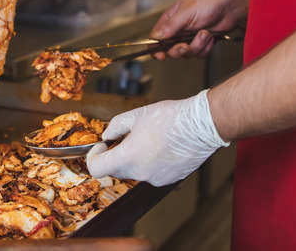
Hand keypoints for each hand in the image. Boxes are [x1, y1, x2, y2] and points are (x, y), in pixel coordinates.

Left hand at [86, 90, 228, 186]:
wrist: (200, 126)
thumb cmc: (171, 118)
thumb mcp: (136, 115)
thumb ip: (115, 126)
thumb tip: (108, 134)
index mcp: (128, 157)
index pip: (97, 169)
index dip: (94, 156)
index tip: (102, 146)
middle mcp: (141, 173)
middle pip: (116, 171)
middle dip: (115, 155)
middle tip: (124, 138)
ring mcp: (156, 179)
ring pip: (135, 172)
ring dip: (135, 159)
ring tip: (148, 139)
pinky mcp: (169, 180)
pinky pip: (152, 174)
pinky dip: (151, 163)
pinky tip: (160, 147)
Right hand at [151, 0, 249, 59]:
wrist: (230, 7)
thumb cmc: (209, 3)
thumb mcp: (187, 13)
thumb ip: (170, 26)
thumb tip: (155, 36)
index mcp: (170, 20)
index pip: (156, 38)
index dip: (156, 49)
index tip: (160, 56)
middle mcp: (178, 30)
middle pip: (170, 50)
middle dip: (179, 50)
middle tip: (185, 46)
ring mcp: (189, 37)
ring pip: (186, 53)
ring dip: (197, 46)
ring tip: (204, 33)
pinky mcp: (201, 43)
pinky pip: (199, 54)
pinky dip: (205, 47)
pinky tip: (210, 36)